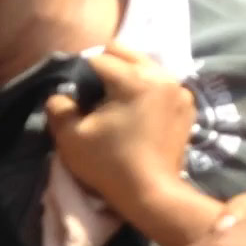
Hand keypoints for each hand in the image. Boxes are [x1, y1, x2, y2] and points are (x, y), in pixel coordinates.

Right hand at [45, 45, 196, 211]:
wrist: (151, 194)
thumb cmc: (109, 164)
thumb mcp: (70, 137)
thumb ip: (58, 107)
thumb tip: (62, 95)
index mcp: (133, 79)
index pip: (98, 59)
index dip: (81, 75)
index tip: (77, 97)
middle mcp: (161, 75)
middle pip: (125, 52)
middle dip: (106, 65)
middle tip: (95, 93)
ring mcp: (179, 90)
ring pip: (145, 65)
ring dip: (128, 75)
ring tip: (117, 102)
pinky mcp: (187, 105)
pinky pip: (161, 84)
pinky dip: (147, 89)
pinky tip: (138, 111)